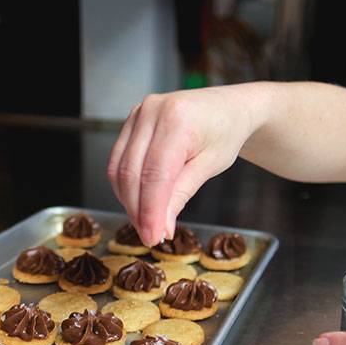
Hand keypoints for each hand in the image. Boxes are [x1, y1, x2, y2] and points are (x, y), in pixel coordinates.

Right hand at [106, 85, 266, 246]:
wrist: (227, 108)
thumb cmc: (225, 133)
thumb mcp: (210, 166)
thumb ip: (181, 194)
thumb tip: (160, 225)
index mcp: (177, 120)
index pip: (155, 176)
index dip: (151, 211)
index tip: (153, 236)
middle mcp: (151, 112)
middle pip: (131, 173)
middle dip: (138, 211)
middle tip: (150, 236)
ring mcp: (138, 114)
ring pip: (119, 169)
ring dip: (128, 201)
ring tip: (145, 222)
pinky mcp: (131, 121)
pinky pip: (118, 160)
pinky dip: (125, 185)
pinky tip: (138, 202)